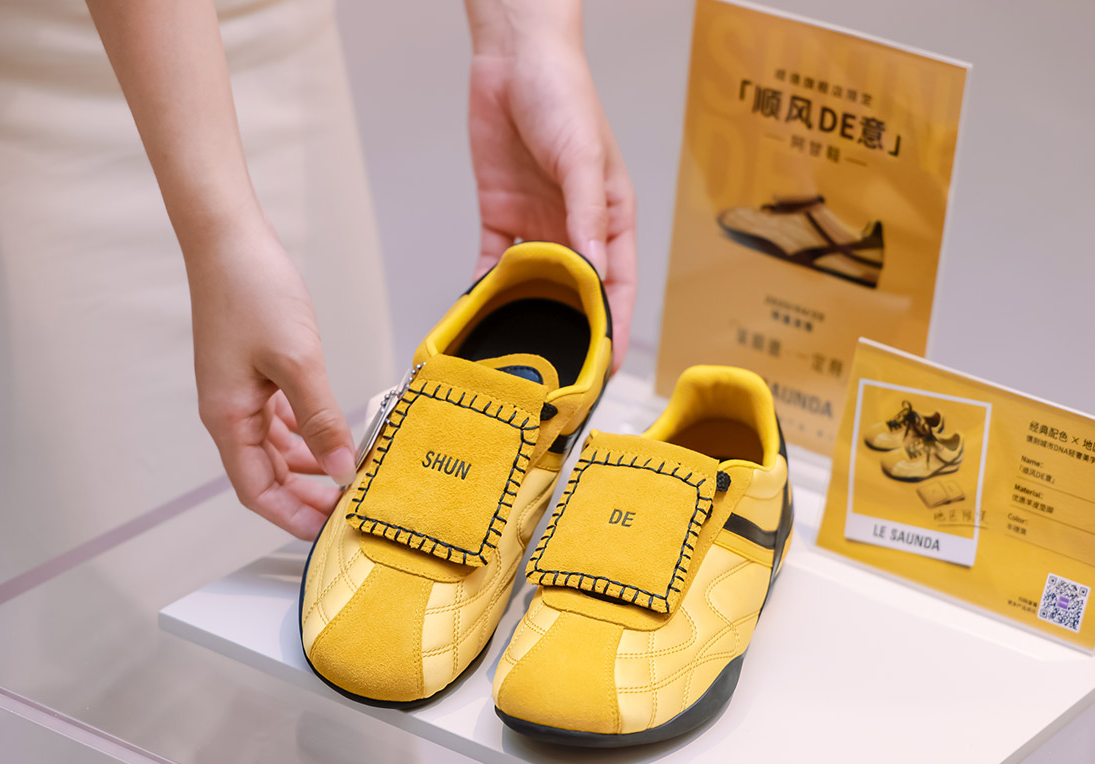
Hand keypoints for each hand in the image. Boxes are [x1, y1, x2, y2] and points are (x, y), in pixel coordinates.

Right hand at [189, 222, 356, 539]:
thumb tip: (341, 470)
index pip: (256, 490)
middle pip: (266, 475)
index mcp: (228, 417)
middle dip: (305, 496)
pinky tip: (333, 433)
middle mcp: (229, 411)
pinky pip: (279, 419)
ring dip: (308, 464)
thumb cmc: (252, 292)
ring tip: (347, 473)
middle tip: (346, 508)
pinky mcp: (253, 373)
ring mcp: (240, 393)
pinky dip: (305, 432)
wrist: (230, 240)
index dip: (291, 516)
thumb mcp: (297, 361)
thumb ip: (320, 419)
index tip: (327, 531)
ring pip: (274, 448)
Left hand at [468, 28, 635, 369]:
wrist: (514, 59)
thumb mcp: (584, 157)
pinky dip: (484, 287)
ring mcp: (537, 225)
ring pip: (533, 283)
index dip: (614, 327)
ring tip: (514, 353)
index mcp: (610, 219)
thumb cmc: (565, 96)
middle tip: (558, 372)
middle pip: (575, 292)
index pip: (617, 285)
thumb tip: (593, 269)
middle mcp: (576, 228)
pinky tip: (476, 311)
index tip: (607, 367)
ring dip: (525, 314)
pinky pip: (492, 261)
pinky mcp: (500, 215)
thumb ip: (587, 215)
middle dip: (570, 332)